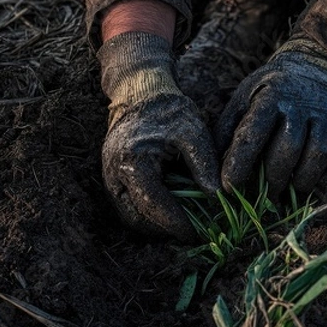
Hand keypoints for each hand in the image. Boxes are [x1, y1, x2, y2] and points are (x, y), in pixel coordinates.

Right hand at [102, 94, 219, 241]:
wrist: (141, 94)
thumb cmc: (169, 110)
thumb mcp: (193, 131)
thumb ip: (204, 164)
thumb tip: (216, 196)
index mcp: (132, 161)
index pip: (152, 204)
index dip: (175, 223)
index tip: (197, 232)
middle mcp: (114, 174)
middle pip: (137, 218)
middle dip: (164, 229)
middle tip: (192, 230)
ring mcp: (110, 178)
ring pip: (131, 216)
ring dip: (156, 224)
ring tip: (184, 222)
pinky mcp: (114, 179)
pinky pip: (129, 206)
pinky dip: (149, 213)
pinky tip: (171, 209)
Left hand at [215, 52, 326, 197]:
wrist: (315, 65)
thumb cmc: (270, 90)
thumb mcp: (243, 98)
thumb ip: (227, 130)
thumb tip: (211, 168)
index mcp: (270, 97)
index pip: (253, 133)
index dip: (239, 163)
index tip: (229, 187)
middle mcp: (301, 104)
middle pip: (288, 147)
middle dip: (273, 178)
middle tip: (264, 196)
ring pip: (319, 153)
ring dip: (302, 180)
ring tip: (289, 190)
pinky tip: (317, 184)